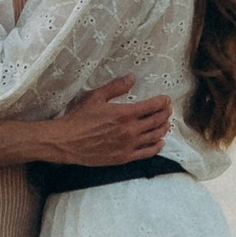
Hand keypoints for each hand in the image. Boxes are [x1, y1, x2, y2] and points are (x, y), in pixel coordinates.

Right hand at [40, 78, 172, 167]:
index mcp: (124, 113)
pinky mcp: (124, 158)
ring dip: (163, 128)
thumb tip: (132, 78)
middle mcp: (130, 130)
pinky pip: (147, 153)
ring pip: (154, 137)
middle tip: (168, 109)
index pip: (152, 106)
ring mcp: (128, 146)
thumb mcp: (96, 96)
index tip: (166, 99)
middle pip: (156, 121)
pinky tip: (159, 142)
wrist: (67, 142)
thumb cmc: (79, 118)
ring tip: (165, 123)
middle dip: (165, 114)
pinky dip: (156, 147)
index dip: (162, 102)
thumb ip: (116, 87)